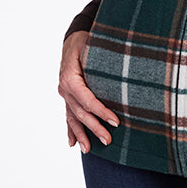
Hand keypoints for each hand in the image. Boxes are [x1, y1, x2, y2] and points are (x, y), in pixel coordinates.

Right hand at [58, 31, 118, 152]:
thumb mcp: (92, 47)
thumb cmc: (86, 41)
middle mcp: (65, 88)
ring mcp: (65, 94)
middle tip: (108, 140)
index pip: (87, 99)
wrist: (72, 38)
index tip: (116, 121)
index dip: (101, 112)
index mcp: (70, 77)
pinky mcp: (67, 96)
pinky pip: (68, 115)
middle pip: (80, 112)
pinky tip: (72, 143)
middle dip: (94, 127)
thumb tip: (121, 71)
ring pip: (73, 117)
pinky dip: (70, 130)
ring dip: (81, 134)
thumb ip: (101, 61)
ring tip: (88, 149)